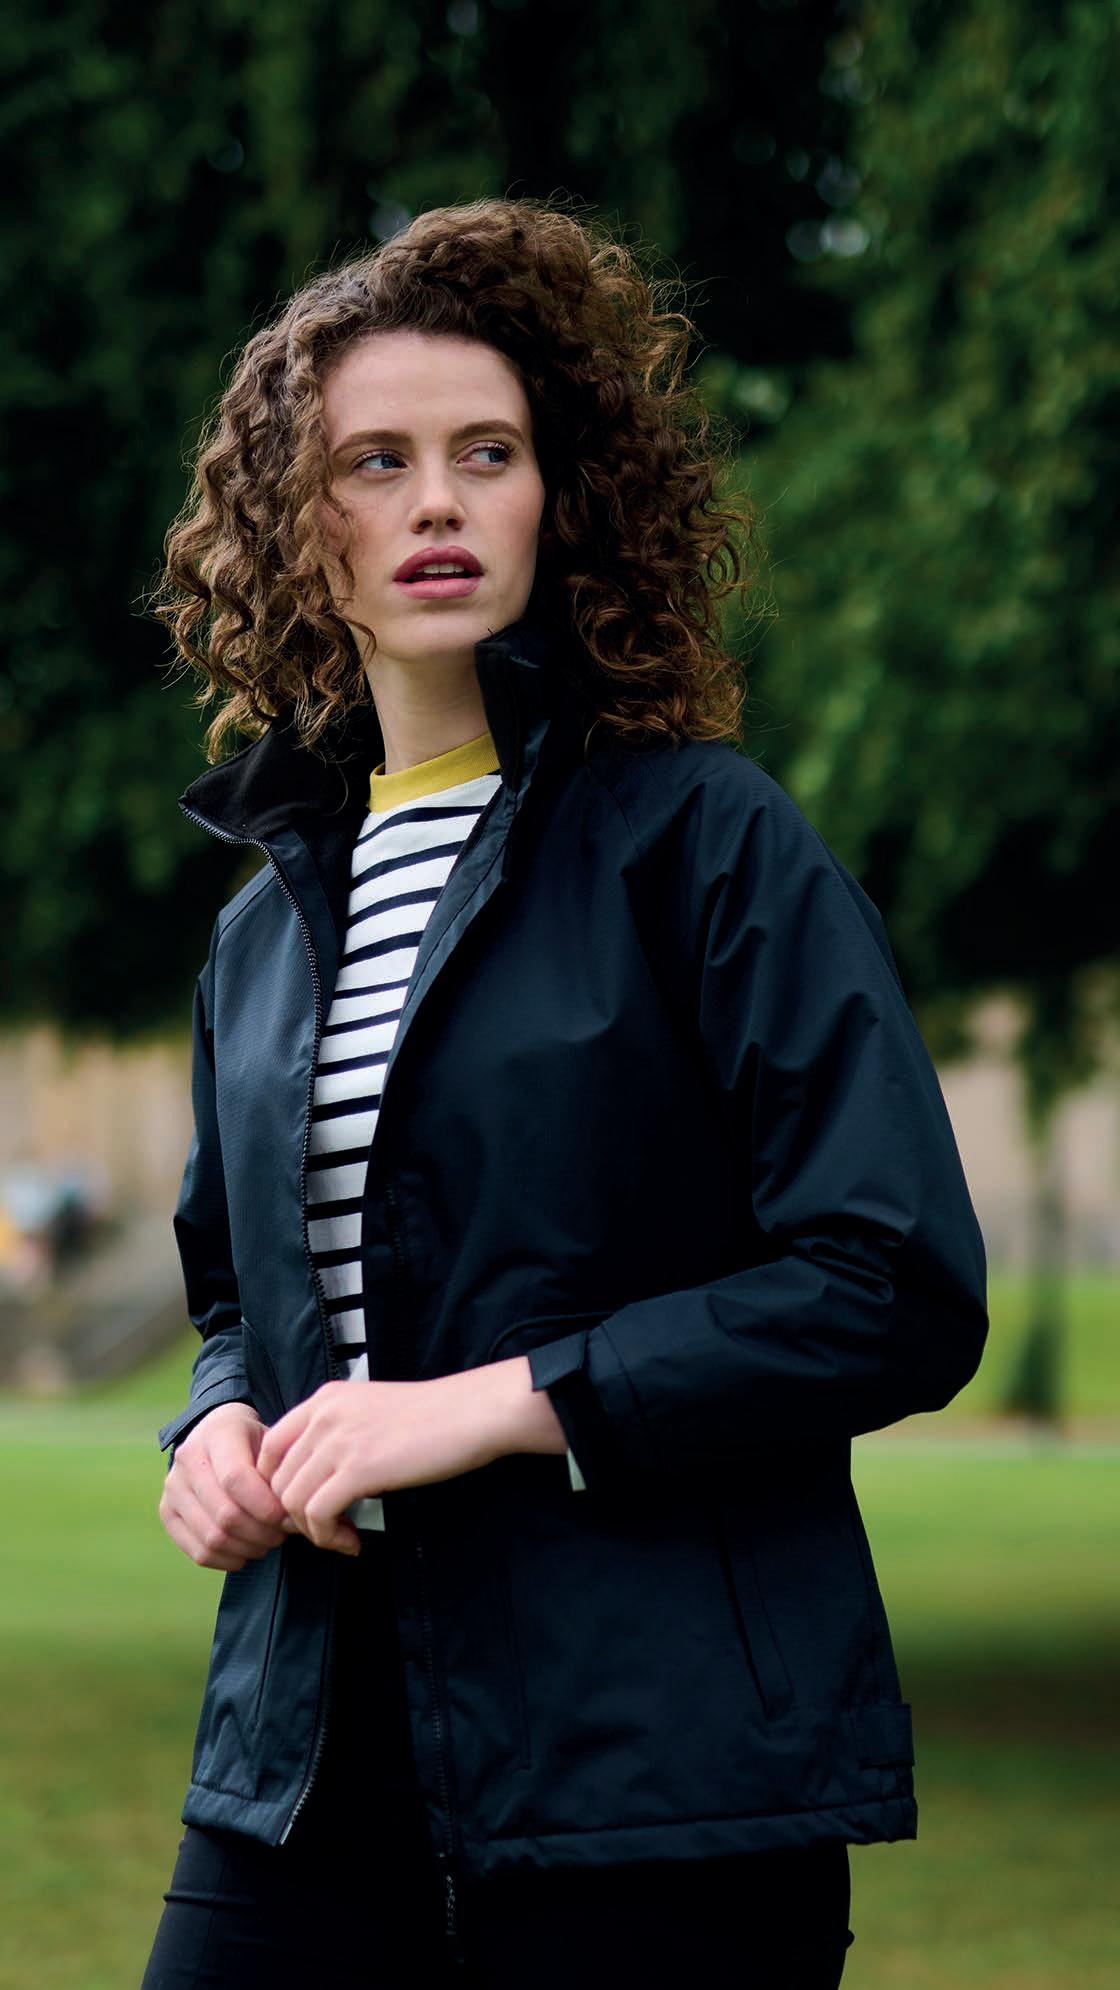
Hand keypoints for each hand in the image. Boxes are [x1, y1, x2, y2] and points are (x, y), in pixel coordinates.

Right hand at [160, 1401, 289, 1570]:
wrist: (217, 1435)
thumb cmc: (254, 1442)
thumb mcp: (272, 1442)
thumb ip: (280, 1472)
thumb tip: (287, 1517)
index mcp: (217, 1433)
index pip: (236, 1479)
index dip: (265, 1507)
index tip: (287, 1518)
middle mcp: (187, 1458)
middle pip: (225, 1514)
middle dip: (261, 1532)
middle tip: (282, 1533)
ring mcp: (173, 1487)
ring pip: (212, 1538)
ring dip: (247, 1548)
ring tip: (267, 1541)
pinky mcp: (167, 1512)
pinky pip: (199, 1552)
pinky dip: (228, 1560)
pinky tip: (247, 1551)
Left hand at [256, 1359, 565, 1554]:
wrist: (470, 1413)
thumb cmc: (431, 1416)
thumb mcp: (370, 1410)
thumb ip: (338, 1432)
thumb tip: (315, 1477)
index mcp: (324, 1399)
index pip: (270, 1448)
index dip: (278, 1486)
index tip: (305, 1507)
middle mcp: (323, 1415)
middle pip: (277, 1479)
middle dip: (295, 1515)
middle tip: (327, 1530)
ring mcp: (338, 1441)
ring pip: (292, 1500)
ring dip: (313, 1532)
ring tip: (343, 1538)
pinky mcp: (358, 1469)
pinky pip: (317, 1514)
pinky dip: (329, 1537)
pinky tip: (353, 1541)